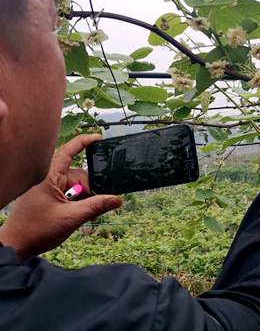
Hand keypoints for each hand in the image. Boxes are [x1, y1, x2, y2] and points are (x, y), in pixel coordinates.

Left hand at [0, 134, 122, 260]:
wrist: (16, 246)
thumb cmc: (36, 230)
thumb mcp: (71, 218)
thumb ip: (96, 207)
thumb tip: (117, 199)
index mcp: (48, 177)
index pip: (68, 152)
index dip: (84, 142)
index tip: (99, 138)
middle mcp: (48, 179)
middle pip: (79, 175)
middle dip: (90, 189)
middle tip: (97, 203)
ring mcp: (48, 188)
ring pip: (76, 186)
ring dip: (84, 198)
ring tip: (85, 214)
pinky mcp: (49, 197)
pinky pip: (70, 194)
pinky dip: (78, 202)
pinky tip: (80, 214)